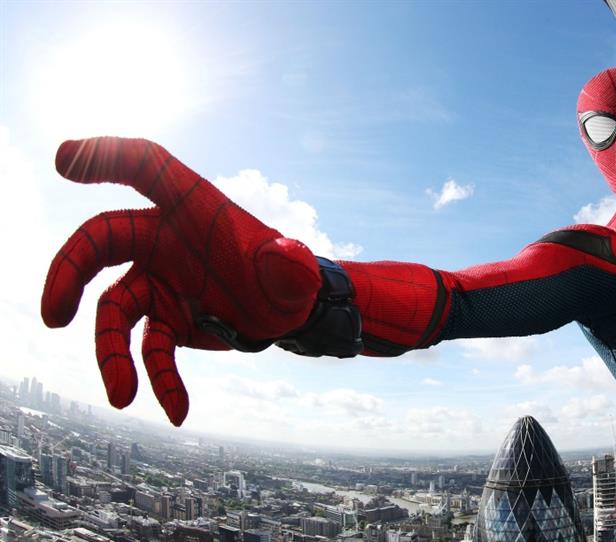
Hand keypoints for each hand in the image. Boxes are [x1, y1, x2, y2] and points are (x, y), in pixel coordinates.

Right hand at [42, 137, 319, 424]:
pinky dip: (159, 380)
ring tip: (123, 398)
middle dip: (69, 272)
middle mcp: (163, 239)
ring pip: (113, 310)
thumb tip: (283, 258)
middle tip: (54, 316)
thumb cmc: (290, 276)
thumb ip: (289, 262)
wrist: (291, 310)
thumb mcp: (296, 270)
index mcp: (192, 209)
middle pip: (99, 241)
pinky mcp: (166, 318)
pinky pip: (149, 350)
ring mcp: (159, 280)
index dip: (106, 159)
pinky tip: (176, 410)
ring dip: (111, 354)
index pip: (146, 167)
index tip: (65, 160)